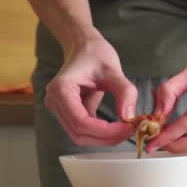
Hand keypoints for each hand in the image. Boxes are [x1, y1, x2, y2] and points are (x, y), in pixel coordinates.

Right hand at [44, 31, 136, 145]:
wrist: (84, 47)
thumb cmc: (95, 54)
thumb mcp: (114, 70)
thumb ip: (125, 92)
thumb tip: (129, 117)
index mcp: (61, 89)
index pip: (81, 121)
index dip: (105, 130)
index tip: (128, 127)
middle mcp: (55, 102)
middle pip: (79, 133)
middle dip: (107, 137)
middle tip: (132, 130)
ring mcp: (59, 109)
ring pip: (81, 136)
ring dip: (105, 139)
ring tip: (127, 129)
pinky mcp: (68, 113)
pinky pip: (84, 131)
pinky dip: (103, 133)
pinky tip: (120, 127)